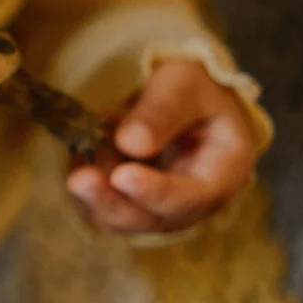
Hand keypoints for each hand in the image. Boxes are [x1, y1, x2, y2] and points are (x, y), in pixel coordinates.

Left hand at [66, 59, 259, 234]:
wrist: (176, 97)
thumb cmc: (190, 88)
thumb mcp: (184, 83)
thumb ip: (163, 110)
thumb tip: (130, 143)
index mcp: (223, 172)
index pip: (192, 196)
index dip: (156, 190)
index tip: (123, 176)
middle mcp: (193, 202)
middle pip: (152, 219)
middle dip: (112, 202)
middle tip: (79, 180)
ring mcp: (158, 208)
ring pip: (120, 219)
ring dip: (93, 195)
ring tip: (82, 153)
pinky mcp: (128, 205)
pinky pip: (99, 209)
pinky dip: (85, 188)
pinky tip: (80, 156)